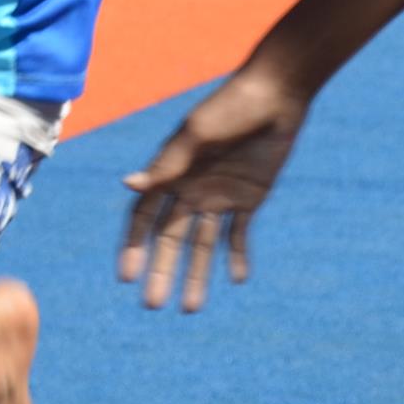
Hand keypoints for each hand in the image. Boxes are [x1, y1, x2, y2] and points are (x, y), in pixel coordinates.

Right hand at [116, 58, 313, 311]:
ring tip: (191, 309)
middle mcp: (191, 189)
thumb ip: (167, 165)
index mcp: (172, 172)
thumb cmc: (230, 107)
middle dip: (163, 271)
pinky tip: (236, 280)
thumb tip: (128, 186)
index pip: (145, 217)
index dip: (134, 246)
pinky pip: (238, 234)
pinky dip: (236, 256)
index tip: (127, 277)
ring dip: (197, 274)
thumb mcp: (197, 134)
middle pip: (171, 238)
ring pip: (203, 244)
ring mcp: (219, 195)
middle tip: (154, 306)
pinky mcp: (248, 198)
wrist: (276, 94)